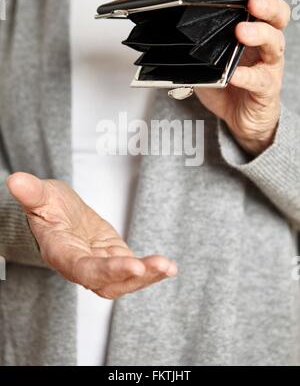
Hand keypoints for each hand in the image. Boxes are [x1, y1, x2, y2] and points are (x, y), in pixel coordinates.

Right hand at [7, 172, 176, 298]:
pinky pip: (132, 269)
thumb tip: (15, 180)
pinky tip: (168, 266)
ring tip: (168, 266)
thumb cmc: (48, 206)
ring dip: (147, 276)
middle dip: (134, 276)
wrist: (59, 214)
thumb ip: (32, 193)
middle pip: (107, 281)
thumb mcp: (41, 196)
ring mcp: (100, 264)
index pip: (83, 268)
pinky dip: (150, 270)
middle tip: (160, 265)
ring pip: (123, 280)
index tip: (132, 265)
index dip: (106, 270)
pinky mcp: (114, 258)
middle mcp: (81, 266)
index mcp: (62, 253)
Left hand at [195, 0, 290, 155]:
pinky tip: (234, 75)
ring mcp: (268, 64)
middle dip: (264, 2)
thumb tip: (163, 31)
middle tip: (250, 0)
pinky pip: (260, 80)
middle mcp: (264, 42)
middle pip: (276, 13)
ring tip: (241, 31)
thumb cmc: (227, 86)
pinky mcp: (266, 88)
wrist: (242, 119)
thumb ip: (194, 45)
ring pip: (275, 42)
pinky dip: (247, 76)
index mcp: (249, 27)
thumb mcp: (207, 60)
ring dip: (259, 34)